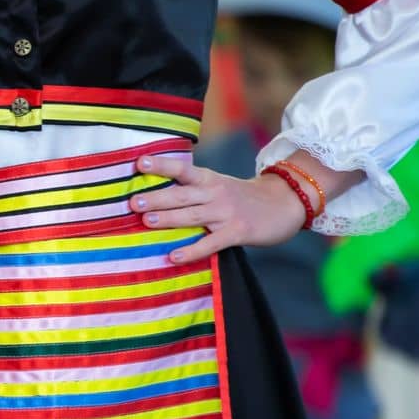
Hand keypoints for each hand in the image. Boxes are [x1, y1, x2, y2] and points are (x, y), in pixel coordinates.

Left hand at [129, 153, 306, 264]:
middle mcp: (215, 193)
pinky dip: (192, 250)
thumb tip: (153, 196)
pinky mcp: (237, 232)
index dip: (162, 165)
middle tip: (133, 202)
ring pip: (193, 216)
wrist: (285, 203)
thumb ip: (192, 189)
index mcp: (209, 179)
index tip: (139, 162)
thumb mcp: (218, 185)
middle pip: (182, 195)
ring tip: (147, 220)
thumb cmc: (242, 197)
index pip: (182, 169)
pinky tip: (174, 256)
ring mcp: (226, 213)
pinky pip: (211, 243)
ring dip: (169, 218)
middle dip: (157, 197)